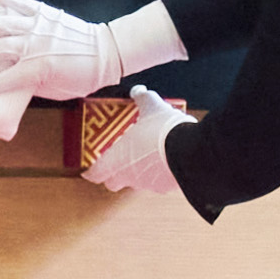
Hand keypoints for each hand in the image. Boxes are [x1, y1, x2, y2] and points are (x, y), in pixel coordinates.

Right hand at [0, 0, 77, 139]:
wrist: (106, 54)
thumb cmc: (83, 77)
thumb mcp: (56, 90)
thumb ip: (33, 84)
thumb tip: (14, 82)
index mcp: (38, 68)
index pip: (6, 78)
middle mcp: (35, 45)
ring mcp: (39, 26)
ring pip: (5, 24)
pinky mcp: (46, 13)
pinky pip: (24, 4)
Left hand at [80, 90, 195, 196]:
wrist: (190, 151)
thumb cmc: (161, 131)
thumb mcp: (151, 107)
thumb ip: (142, 98)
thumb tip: (138, 90)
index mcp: (116, 160)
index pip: (95, 174)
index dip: (91, 172)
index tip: (89, 169)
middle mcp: (128, 176)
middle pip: (114, 182)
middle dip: (114, 175)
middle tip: (119, 161)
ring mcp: (147, 184)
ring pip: (137, 182)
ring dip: (139, 172)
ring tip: (147, 157)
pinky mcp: (165, 187)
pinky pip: (158, 183)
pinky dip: (159, 174)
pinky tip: (166, 161)